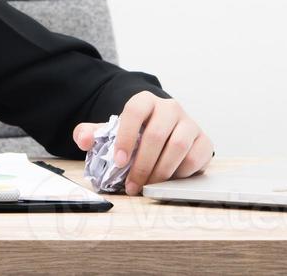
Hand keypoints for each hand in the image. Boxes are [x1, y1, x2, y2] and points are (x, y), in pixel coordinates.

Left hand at [73, 93, 212, 195]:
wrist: (166, 134)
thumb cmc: (137, 135)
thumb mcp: (112, 132)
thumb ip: (92, 133)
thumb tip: (83, 139)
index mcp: (146, 101)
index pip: (135, 111)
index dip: (126, 136)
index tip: (118, 161)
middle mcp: (170, 108)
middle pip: (157, 134)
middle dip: (142, 164)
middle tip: (132, 185)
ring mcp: (190, 123)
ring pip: (178, 146)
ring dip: (161, 171)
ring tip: (148, 186)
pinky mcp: (204, 141)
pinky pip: (195, 158)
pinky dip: (180, 174)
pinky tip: (167, 181)